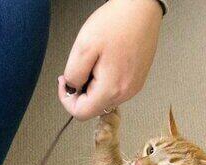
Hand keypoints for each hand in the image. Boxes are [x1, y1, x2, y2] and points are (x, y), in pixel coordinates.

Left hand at [59, 0, 162, 119]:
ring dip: (92, 83)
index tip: (65, 81)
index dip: (66, 100)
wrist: (141, 7)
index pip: (81, 113)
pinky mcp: (137, 78)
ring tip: (96, 58)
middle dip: (81, 90)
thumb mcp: (83, 47)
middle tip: (81, 64)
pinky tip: (106, 58)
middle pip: (93, 106)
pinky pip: (114, 87)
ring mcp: (134, 86)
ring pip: (103, 97)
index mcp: (112, 89)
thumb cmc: (117, 22)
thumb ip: (74, 74)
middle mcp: (126, 92)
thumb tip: (71, 89)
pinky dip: (104, 78)